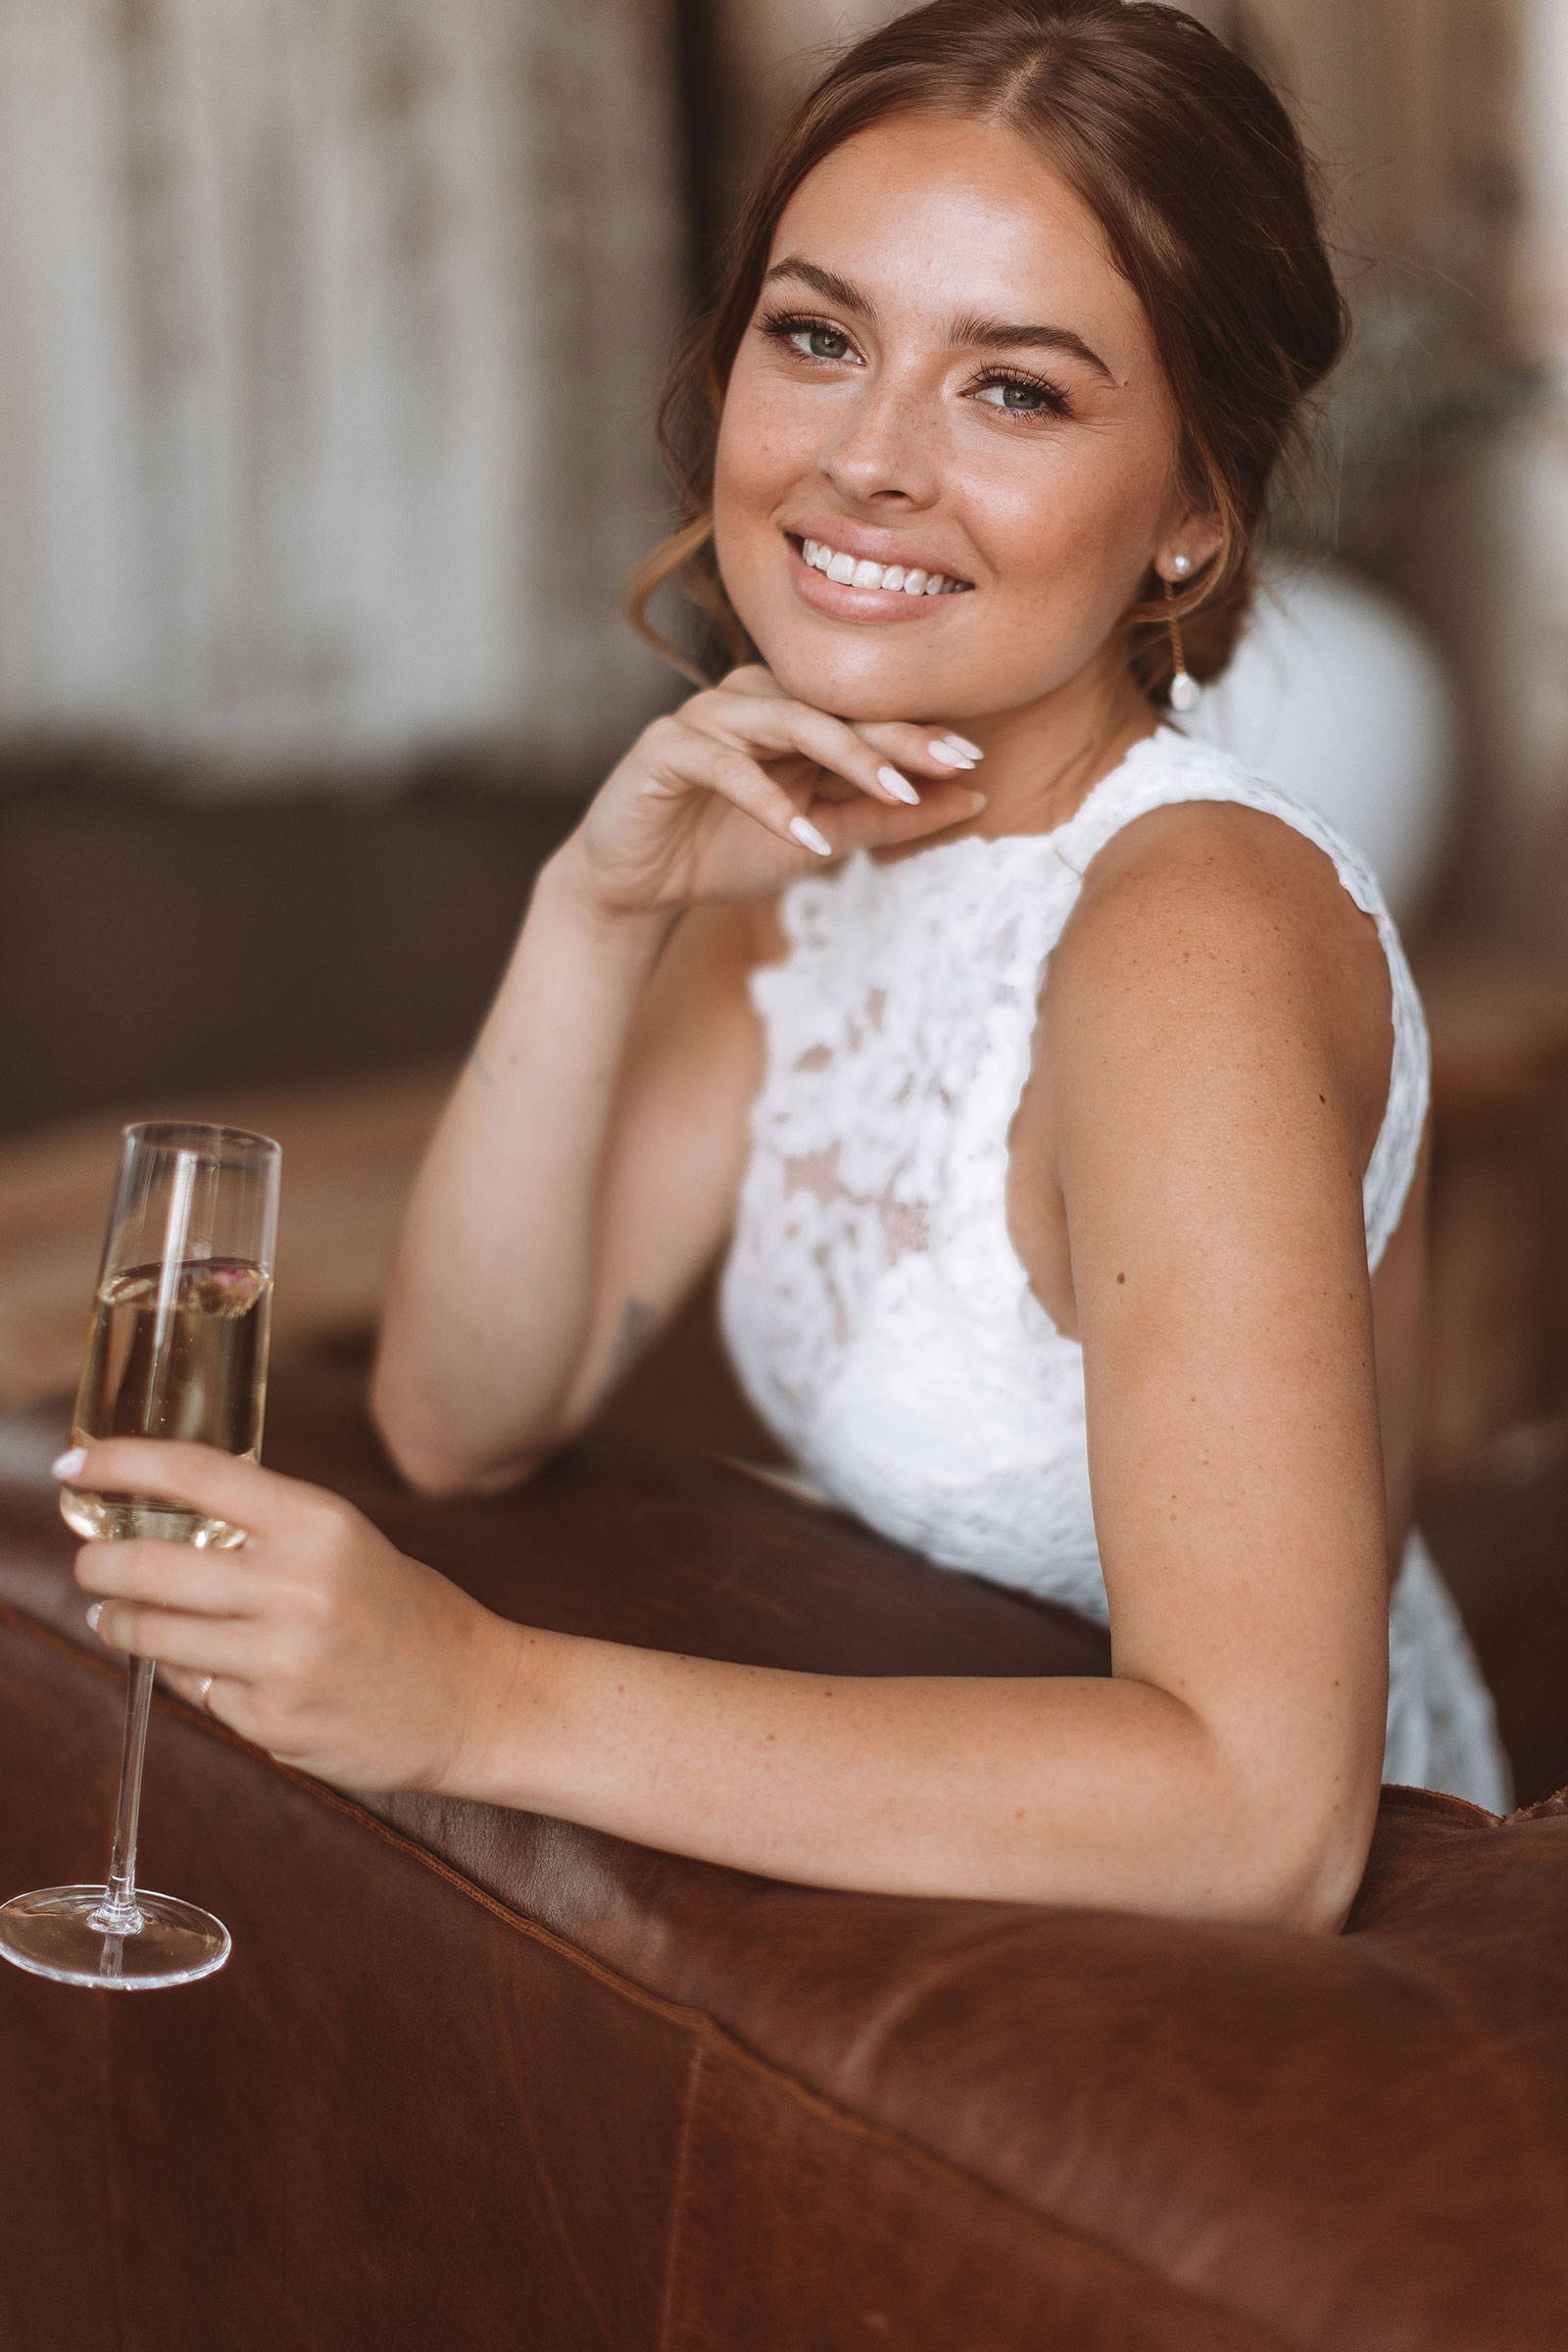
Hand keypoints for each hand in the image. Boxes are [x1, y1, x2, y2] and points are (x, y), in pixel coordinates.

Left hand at [64, 1440, 525, 1794]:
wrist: (474, 1699)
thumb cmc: (404, 1611)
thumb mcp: (344, 1543)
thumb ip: (263, 1528)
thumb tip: (158, 1515)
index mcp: (318, 1524)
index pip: (195, 1474)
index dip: (121, 1464)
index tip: (75, 1464)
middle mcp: (298, 1587)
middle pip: (150, 1566)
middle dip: (98, 1564)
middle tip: (90, 1563)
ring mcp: (284, 1662)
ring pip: (156, 1636)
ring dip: (122, 1623)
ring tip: (116, 1614)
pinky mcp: (275, 1724)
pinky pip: (197, 1691)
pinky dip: (190, 1676)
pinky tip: (211, 1668)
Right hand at [561, 662, 986, 914]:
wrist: (638, 883)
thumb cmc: (727, 849)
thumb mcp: (822, 838)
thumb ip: (888, 818)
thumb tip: (976, 797)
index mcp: (793, 710)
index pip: (862, 713)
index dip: (917, 732)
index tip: (973, 757)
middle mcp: (753, 698)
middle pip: (834, 707)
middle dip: (895, 735)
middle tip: (950, 761)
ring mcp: (707, 716)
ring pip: (787, 721)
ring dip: (845, 755)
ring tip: (893, 790)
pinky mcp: (665, 747)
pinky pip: (724, 764)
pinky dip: (766, 800)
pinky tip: (803, 834)